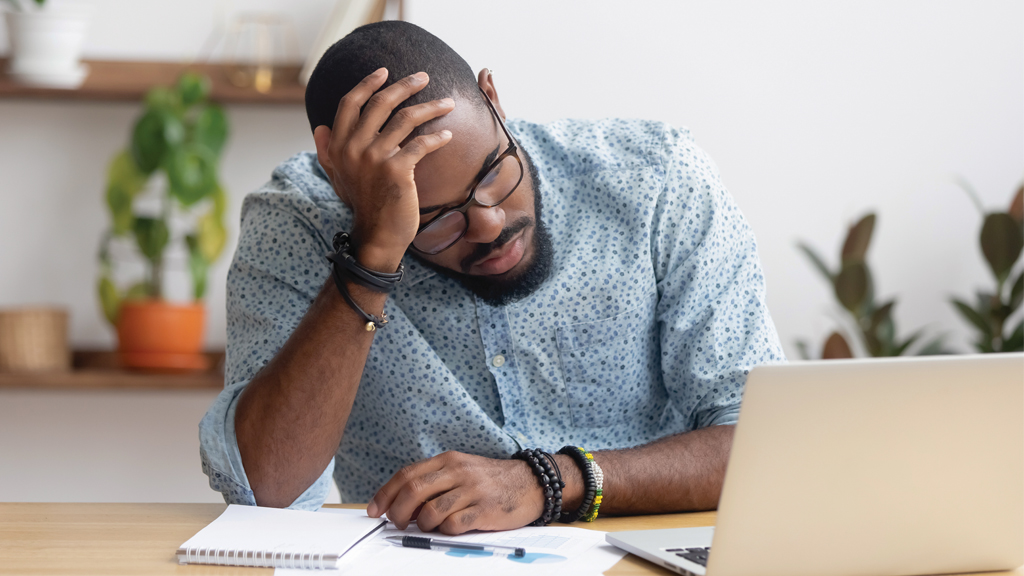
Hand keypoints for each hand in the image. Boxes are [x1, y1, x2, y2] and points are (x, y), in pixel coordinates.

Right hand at [312, 68, 454, 270]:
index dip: (368, 84)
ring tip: (448, 102)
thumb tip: (318, 128)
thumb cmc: (363, 205)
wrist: (377, 237)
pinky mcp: (397, 170)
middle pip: (381, 103)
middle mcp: (354, 147)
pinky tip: (448, 135)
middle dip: (405, 85)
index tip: (385, 72)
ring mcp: (375, 158)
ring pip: (406, 119)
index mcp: (339, 145)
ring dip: (430, 107)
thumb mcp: (338, 177)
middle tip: (424, 76)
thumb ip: (328, 151)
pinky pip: (421, 144)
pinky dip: (437, 137)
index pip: (350, 103)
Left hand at [367, 451, 543, 534]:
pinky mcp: (484, 510)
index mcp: (448, 460)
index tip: (374, 509)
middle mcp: (458, 471)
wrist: (531, 483)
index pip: (406, 474)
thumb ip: (434, 482)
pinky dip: (444, 531)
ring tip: (427, 527)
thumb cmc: (491, 480)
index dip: (385, 493)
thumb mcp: (461, 470)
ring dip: (421, 524)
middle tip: (396, 523)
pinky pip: (453, 525)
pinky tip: (449, 528)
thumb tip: (402, 504)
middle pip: (413, 491)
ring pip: (430, 511)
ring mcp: (472, 490)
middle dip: (397, 512)